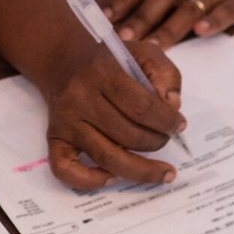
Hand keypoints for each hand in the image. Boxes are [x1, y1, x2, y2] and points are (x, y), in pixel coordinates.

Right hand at [40, 39, 185, 189]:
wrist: (63, 57)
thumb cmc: (108, 59)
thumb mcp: (142, 51)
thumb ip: (164, 73)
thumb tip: (173, 105)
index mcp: (102, 73)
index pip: (141, 107)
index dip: (167, 121)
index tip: (179, 125)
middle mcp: (79, 98)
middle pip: (128, 135)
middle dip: (157, 142)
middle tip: (165, 138)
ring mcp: (65, 121)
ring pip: (107, 158)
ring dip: (141, 170)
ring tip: (161, 170)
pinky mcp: (54, 137)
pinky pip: (65, 170)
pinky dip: (90, 181)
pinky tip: (112, 178)